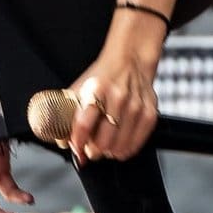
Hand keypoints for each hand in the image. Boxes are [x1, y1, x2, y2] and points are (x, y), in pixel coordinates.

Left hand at [67, 41, 161, 162]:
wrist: (130, 60)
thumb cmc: (103, 76)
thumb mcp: (80, 88)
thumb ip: (67, 113)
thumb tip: (62, 142)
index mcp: (96, 89)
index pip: (83, 125)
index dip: (78, 142)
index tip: (76, 148)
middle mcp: (118, 97)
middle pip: (103, 141)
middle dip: (93, 151)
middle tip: (91, 148)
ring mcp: (136, 106)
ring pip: (119, 146)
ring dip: (109, 152)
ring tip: (104, 145)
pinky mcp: (149, 112)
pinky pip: (136, 144)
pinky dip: (125, 150)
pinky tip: (119, 145)